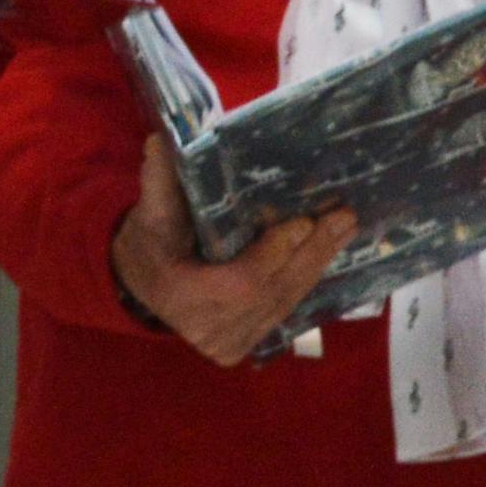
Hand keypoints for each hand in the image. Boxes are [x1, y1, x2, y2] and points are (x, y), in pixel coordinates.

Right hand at [108, 134, 354, 368]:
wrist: (142, 287)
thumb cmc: (149, 244)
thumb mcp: (149, 213)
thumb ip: (159, 181)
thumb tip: (162, 140)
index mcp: (181, 297)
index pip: (240, 282)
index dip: (274, 255)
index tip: (302, 222)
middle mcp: (208, 329)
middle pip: (271, 292)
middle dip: (310, 254)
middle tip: (342, 217)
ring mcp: (228, 343)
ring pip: (283, 303)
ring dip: (316, 264)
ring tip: (344, 228)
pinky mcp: (243, 345)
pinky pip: (282, 311)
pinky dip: (305, 280)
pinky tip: (327, 251)